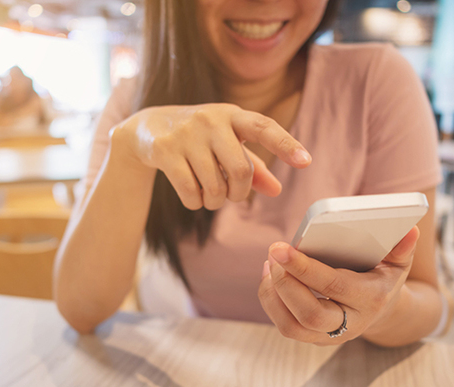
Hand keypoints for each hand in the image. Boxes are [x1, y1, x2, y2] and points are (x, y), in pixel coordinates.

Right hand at [111, 103, 311, 209]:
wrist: (147, 128)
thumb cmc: (198, 138)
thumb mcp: (226, 145)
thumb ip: (253, 167)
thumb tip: (276, 190)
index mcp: (232, 116)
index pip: (264, 127)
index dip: (286, 144)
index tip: (306, 162)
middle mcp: (210, 120)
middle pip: (239, 170)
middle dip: (239, 193)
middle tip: (232, 196)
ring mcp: (186, 134)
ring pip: (214, 186)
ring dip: (215, 201)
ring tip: (210, 196)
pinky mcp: (165, 150)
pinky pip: (190, 192)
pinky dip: (196, 203)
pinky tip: (193, 197)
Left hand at [258, 226, 419, 344]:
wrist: (382, 314)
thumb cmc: (383, 280)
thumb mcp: (397, 264)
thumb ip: (401, 248)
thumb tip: (409, 230)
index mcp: (371, 300)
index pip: (333, 286)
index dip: (304, 268)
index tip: (282, 248)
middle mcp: (351, 324)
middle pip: (309, 314)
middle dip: (284, 283)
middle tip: (274, 252)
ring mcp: (330, 336)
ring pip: (290, 326)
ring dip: (272, 294)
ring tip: (271, 263)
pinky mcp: (312, 338)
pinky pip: (284, 326)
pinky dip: (270, 300)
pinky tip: (270, 274)